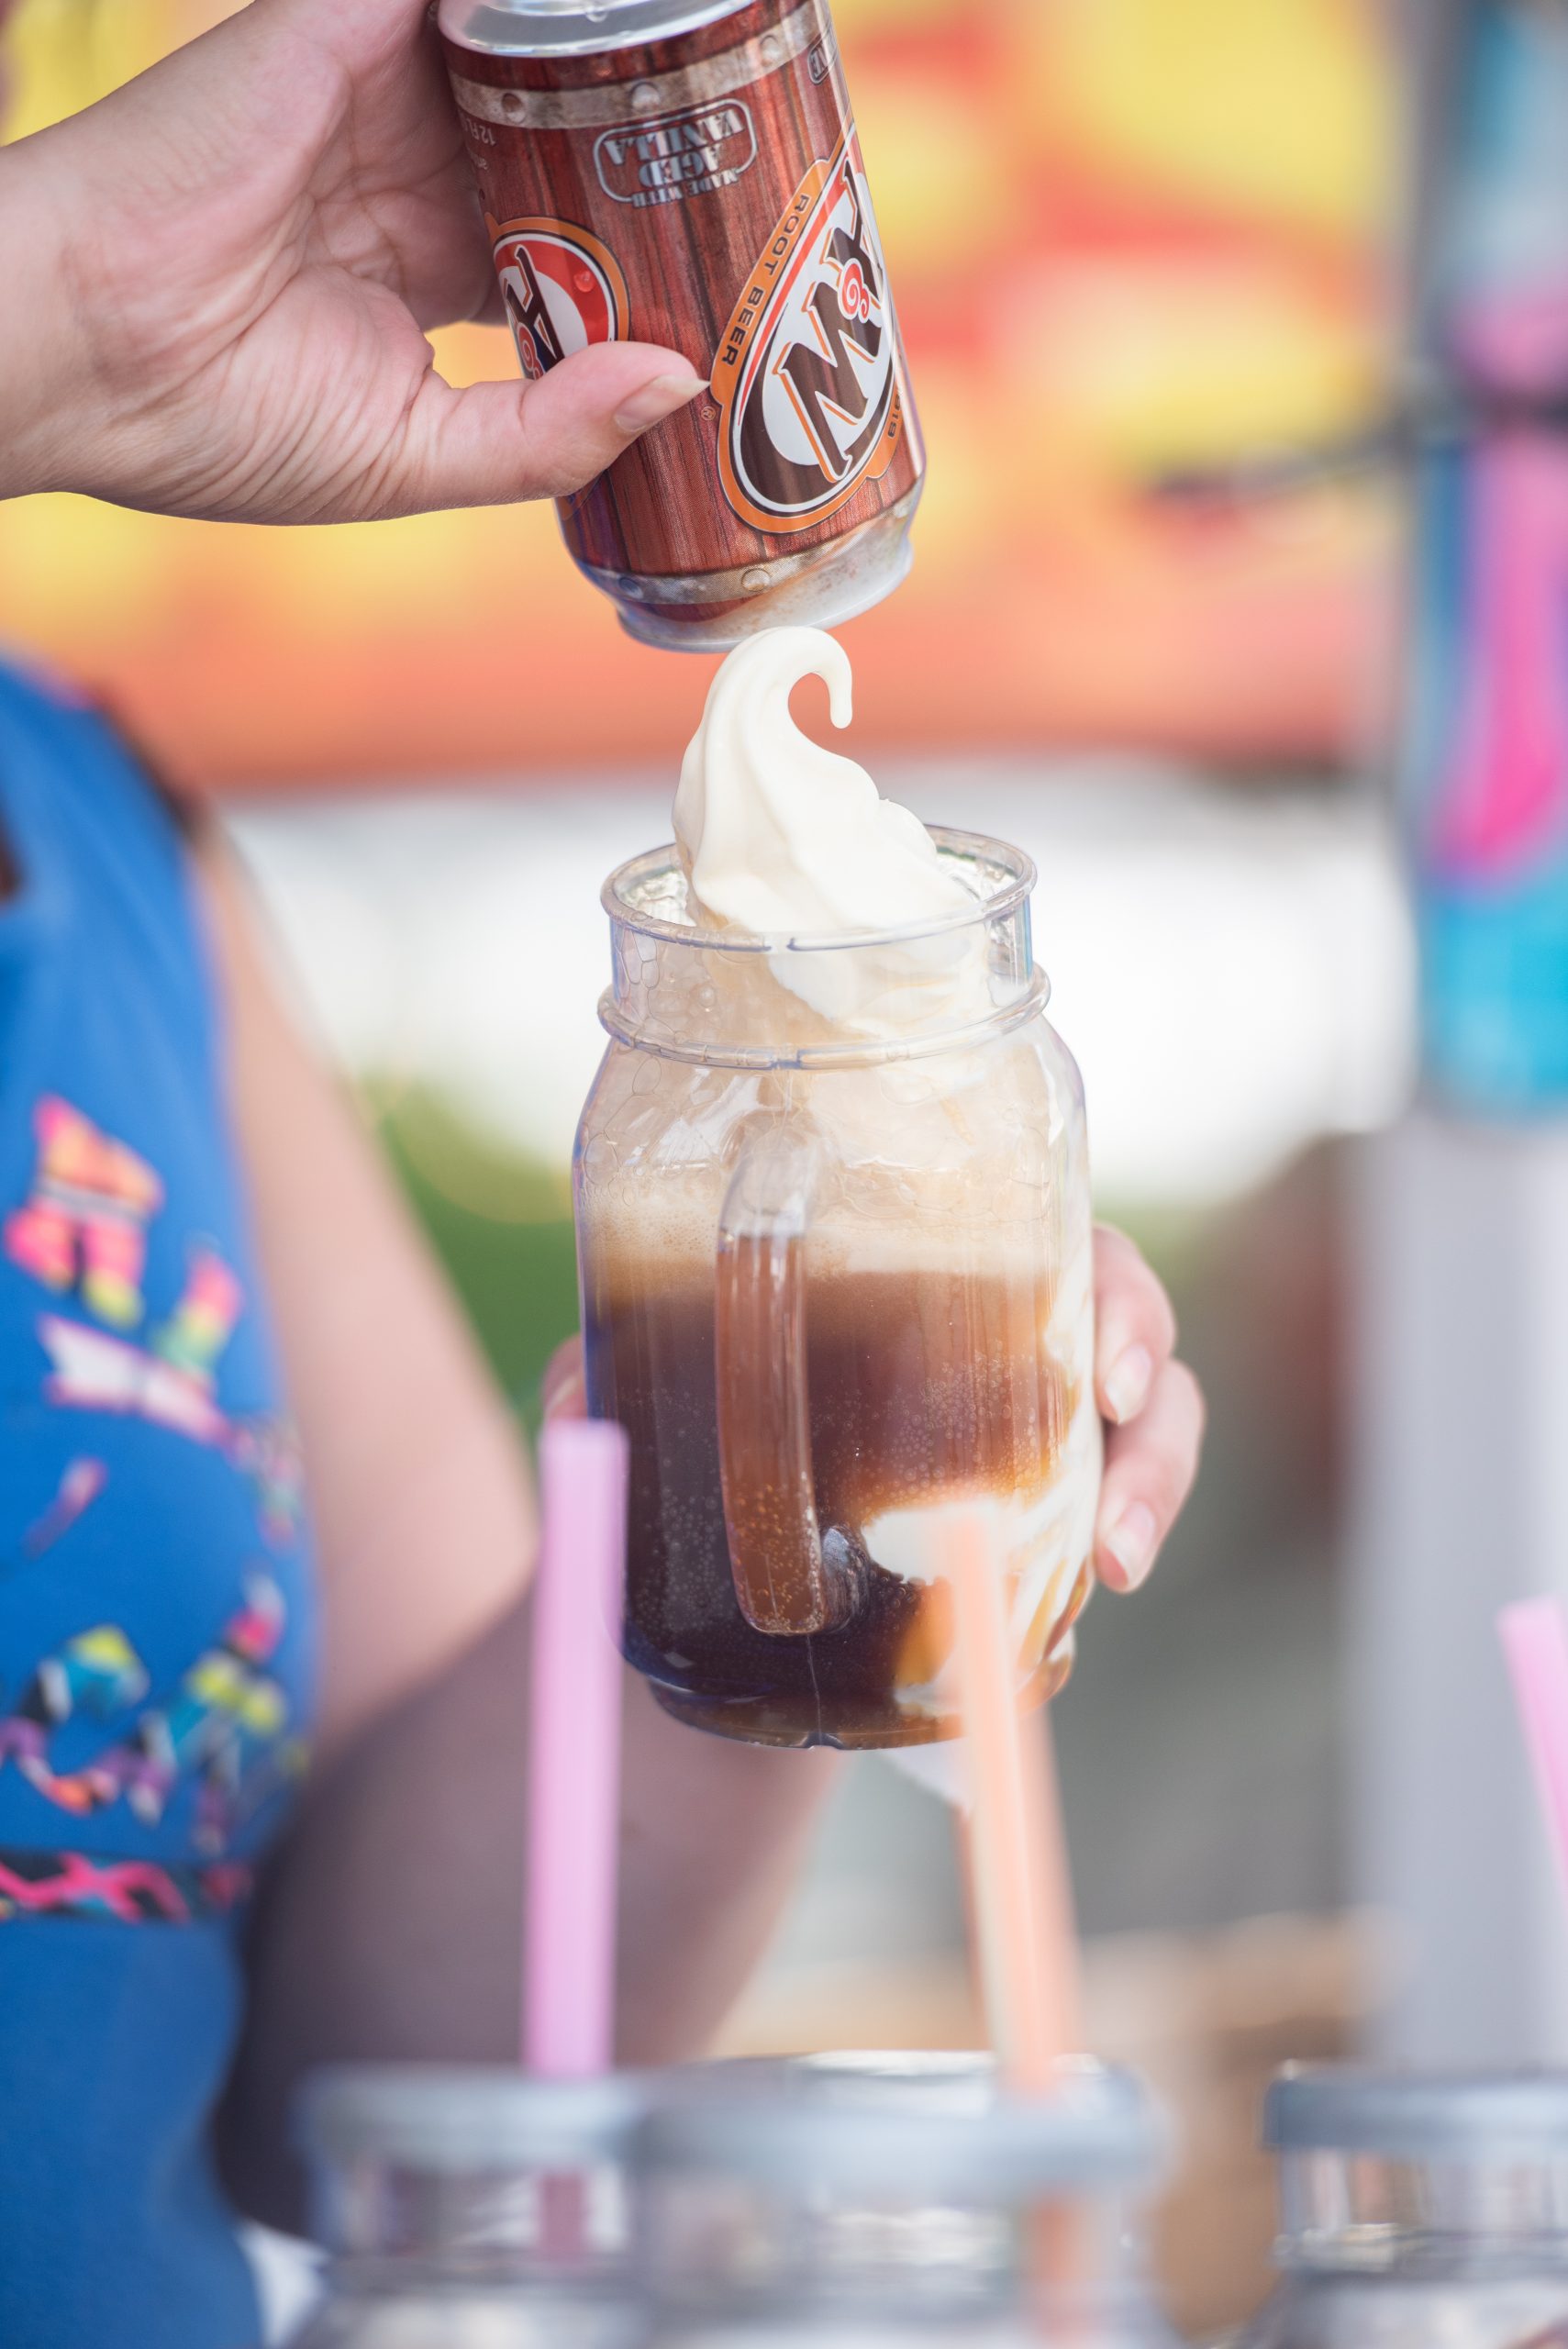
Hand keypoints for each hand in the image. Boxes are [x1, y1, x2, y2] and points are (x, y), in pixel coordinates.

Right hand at [0, 0, 702, 520]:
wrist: (87, 354)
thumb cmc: (218, 426)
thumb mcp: (417, 459)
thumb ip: (548, 433)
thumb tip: (677, 388)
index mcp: (425, 268)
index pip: (566, 239)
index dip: (650, 251)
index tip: (741, 270)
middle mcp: (413, 169)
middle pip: (568, 137)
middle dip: (661, 153)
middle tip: (770, 169)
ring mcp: (384, 90)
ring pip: (534, 46)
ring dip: (621, 55)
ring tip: (732, 67)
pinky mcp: (346, 25)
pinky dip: (549, 6)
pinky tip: (645, 20)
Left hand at [542, 1226, 1202, 1592]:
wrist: (703, 1613)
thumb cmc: (676, 1464)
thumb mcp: (630, 1414)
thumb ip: (601, 1391)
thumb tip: (576, 1397)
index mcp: (911, 1265)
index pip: (1029, 1221)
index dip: (1084, 1264)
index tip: (1086, 1337)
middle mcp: (992, 1335)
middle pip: (1115, 1306)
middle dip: (1144, 1355)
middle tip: (1113, 1414)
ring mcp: (1032, 1435)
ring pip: (1147, 1418)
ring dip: (1155, 1474)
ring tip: (1117, 1558)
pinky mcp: (1040, 1530)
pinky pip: (1115, 1515)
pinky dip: (1125, 1540)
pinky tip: (1100, 1590)